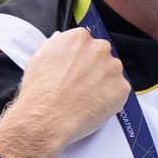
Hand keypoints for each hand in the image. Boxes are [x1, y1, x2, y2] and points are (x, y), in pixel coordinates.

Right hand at [0, 29, 130, 157]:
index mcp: (75, 37)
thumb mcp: (39, 60)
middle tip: (81, 91)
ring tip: (85, 102)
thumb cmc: (35, 93)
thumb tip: (62, 40)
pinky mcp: (122, 88)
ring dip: (104, 86)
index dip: (82, 61)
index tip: (76, 74)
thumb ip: (55, 48)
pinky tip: (94, 110)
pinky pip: (120, 93)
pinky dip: (111, 102)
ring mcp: (111, 68)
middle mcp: (97, 48)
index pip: (87, 42)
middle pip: (103, 56)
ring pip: (113, 75)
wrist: (43, 119)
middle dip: (96, 71)